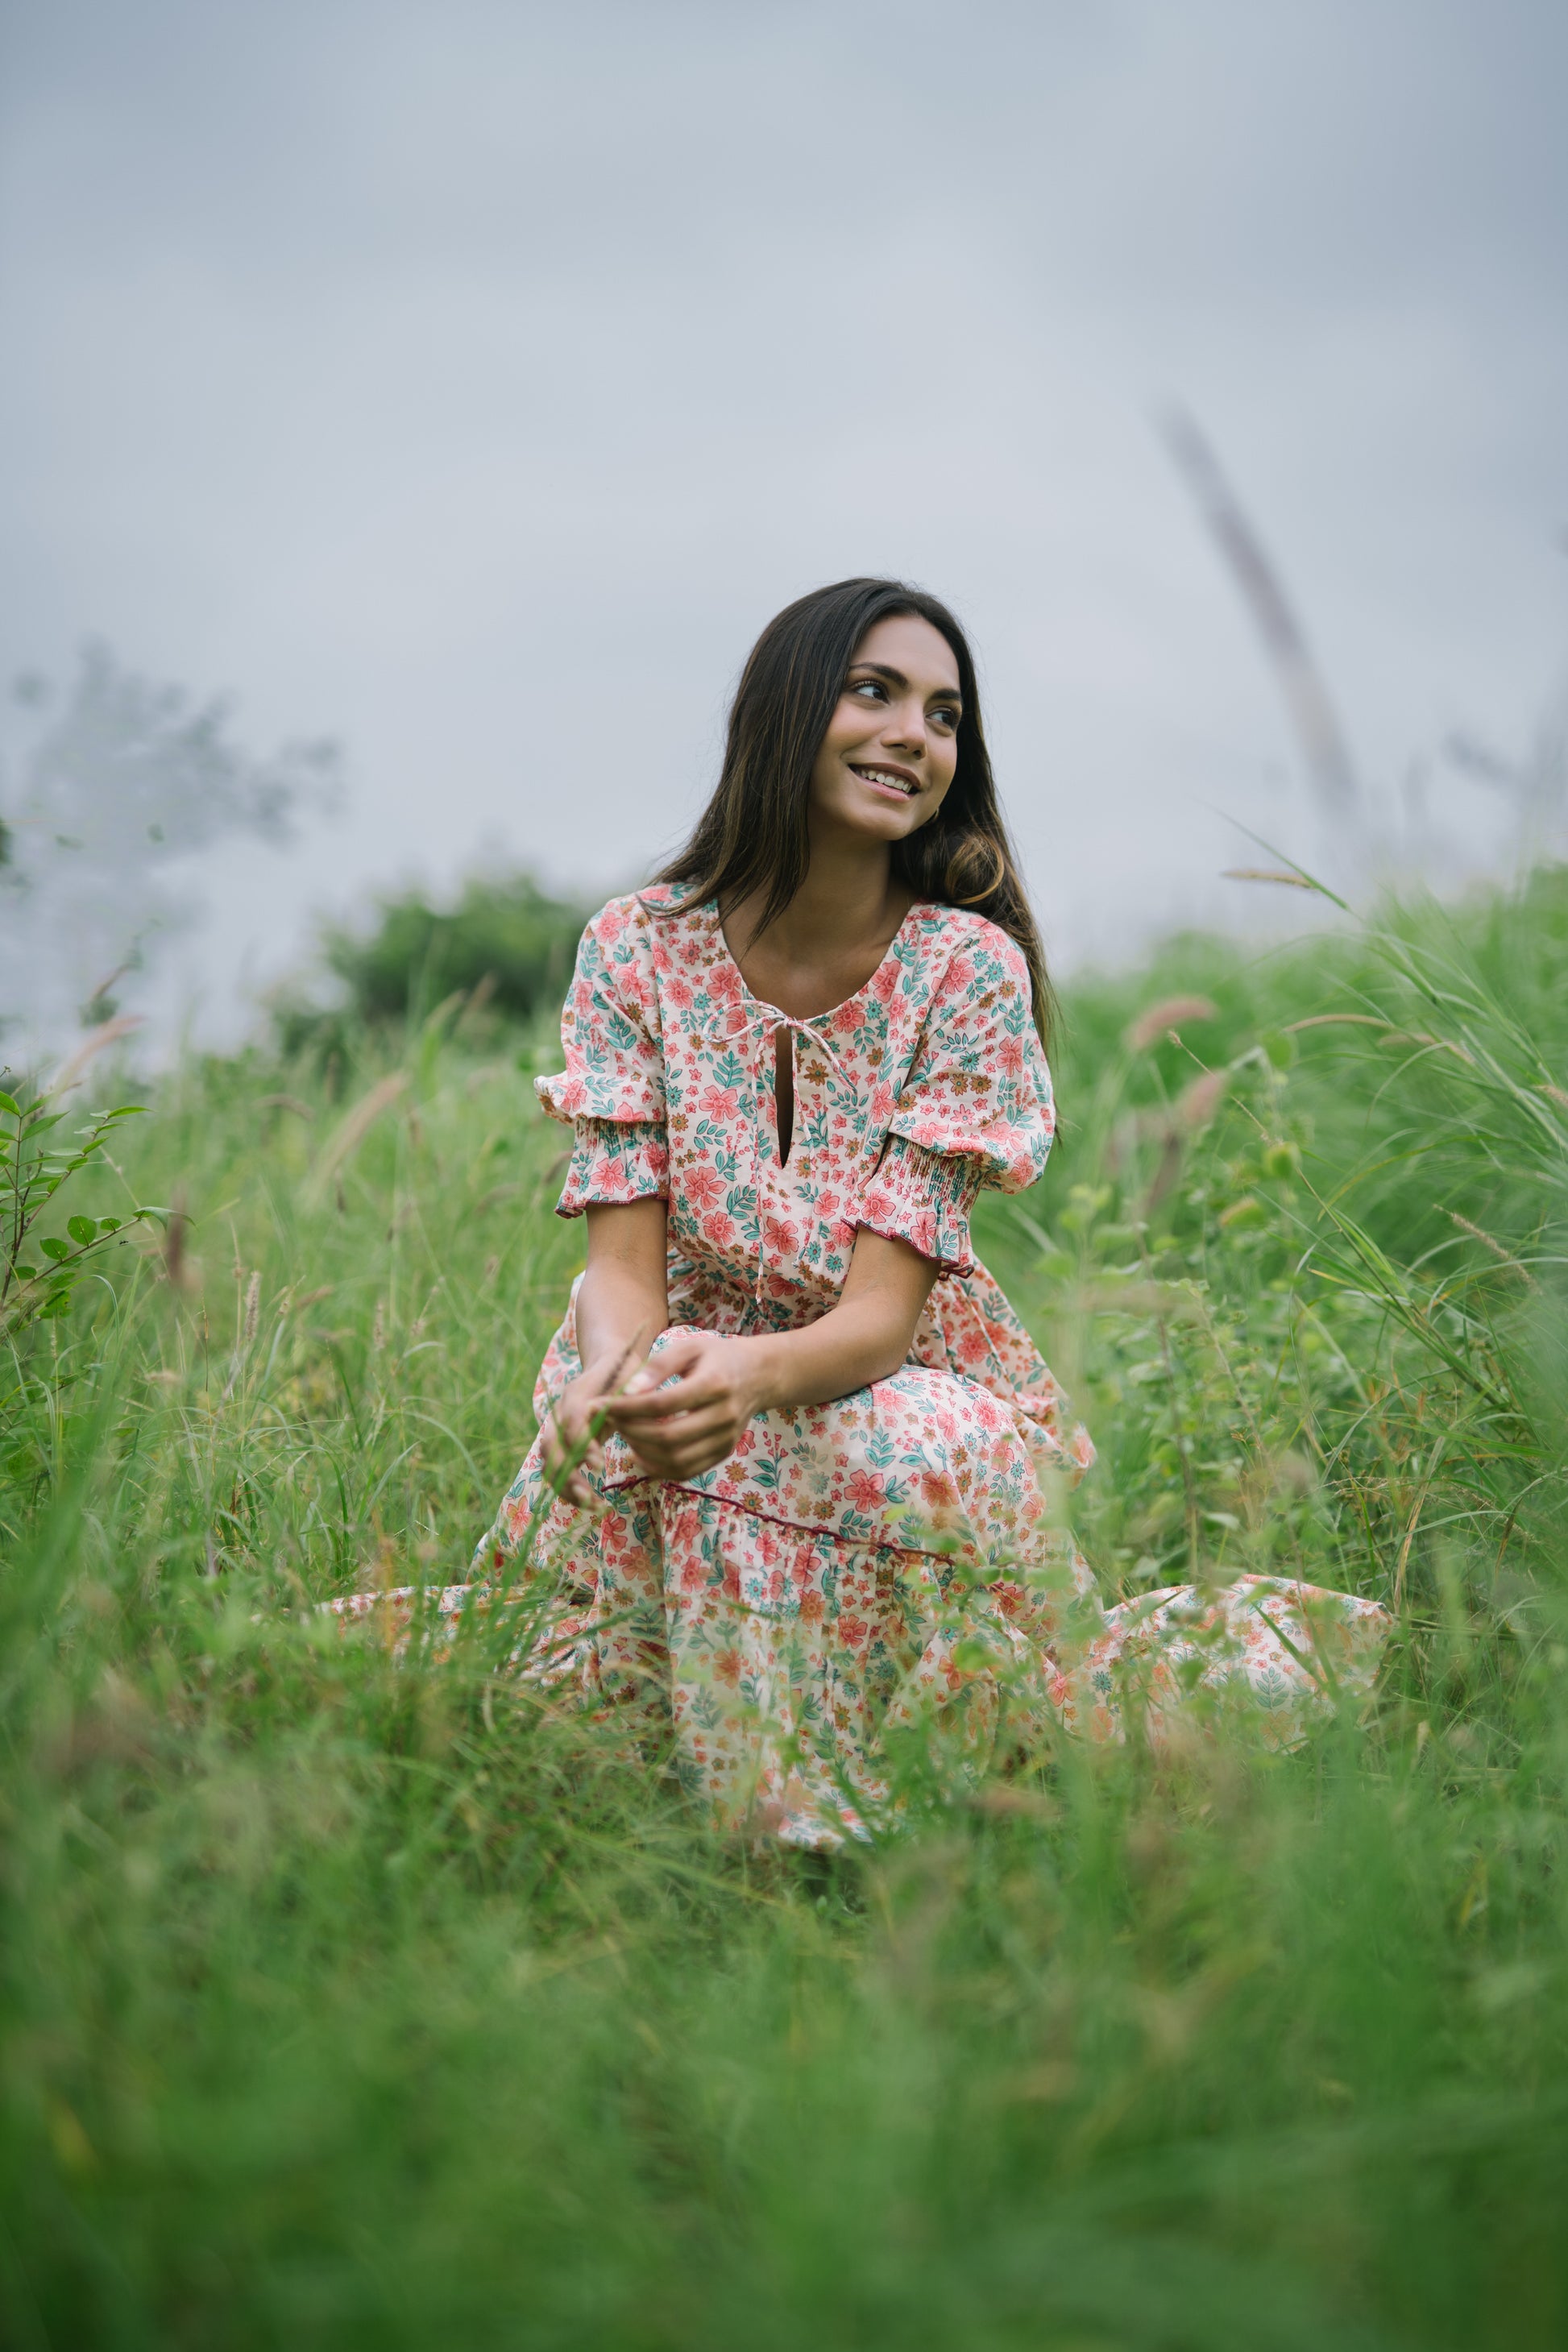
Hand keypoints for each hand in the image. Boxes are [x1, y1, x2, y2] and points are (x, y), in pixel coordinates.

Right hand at [543, 1343, 647, 1510]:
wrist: (608, 1363)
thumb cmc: (626, 1372)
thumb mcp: (633, 1378)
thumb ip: (635, 1394)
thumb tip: (644, 1408)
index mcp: (578, 1393)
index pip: (572, 1422)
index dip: (583, 1445)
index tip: (600, 1466)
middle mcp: (560, 1411)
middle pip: (551, 1446)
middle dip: (568, 1475)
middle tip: (592, 1498)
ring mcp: (556, 1426)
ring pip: (548, 1461)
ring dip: (566, 1487)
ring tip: (594, 1506)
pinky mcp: (560, 1441)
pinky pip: (555, 1467)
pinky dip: (568, 1487)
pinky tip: (590, 1502)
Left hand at [602, 1331, 768, 1480]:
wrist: (758, 1376)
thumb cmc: (717, 1357)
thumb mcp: (689, 1348)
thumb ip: (658, 1366)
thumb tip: (627, 1391)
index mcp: (715, 1384)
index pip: (662, 1404)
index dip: (626, 1408)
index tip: (599, 1404)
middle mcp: (724, 1416)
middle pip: (668, 1436)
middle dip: (630, 1431)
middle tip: (610, 1419)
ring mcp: (726, 1439)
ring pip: (675, 1459)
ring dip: (641, 1451)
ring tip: (624, 1433)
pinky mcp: (723, 1453)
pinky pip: (686, 1470)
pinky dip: (658, 1467)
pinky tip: (640, 1452)